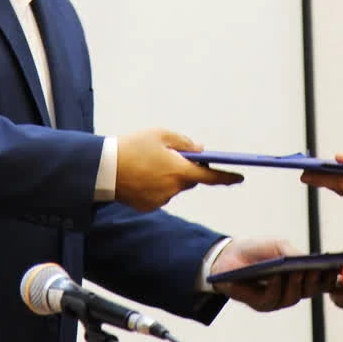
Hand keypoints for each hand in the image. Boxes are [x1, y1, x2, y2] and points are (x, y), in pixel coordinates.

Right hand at [113, 128, 242, 211]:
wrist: (103, 168)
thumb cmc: (133, 146)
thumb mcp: (161, 135)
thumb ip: (185, 143)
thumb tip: (200, 152)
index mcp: (179, 171)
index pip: (210, 177)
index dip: (227, 177)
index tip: (240, 177)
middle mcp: (173, 189)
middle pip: (189, 180)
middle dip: (186, 169)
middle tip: (172, 155)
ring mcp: (160, 200)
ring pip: (173, 187)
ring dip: (169, 177)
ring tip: (148, 163)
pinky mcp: (148, 206)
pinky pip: (159, 194)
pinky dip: (155, 185)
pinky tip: (141, 175)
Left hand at [209, 238, 335, 311]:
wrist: (229, 256)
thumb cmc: (258, 252)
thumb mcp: (278, 247)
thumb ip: (293, 253)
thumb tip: (306, 260)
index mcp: (299, 279)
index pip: (319, 282)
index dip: (329, 277)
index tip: (335, 267)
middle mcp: (290, 292)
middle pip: (308, 291)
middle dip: (314, 281)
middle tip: (318, 269)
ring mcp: (276, 300)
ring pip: (292, 297)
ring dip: (295, 285)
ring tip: (298, 272)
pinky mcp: (259, 304)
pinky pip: (270, 299)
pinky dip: (275, 287)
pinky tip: (276, 277)